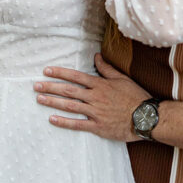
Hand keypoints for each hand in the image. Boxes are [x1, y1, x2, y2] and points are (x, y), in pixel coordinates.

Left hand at [33, 54, 150, 141]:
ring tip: (39, 99)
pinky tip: (52, 119)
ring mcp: (95, 112)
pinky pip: (78, 124)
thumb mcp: (121, 78)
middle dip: (50, 87)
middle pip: (68, 90)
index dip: (59, 73)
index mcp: (100, 84)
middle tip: (36, 86)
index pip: (75, 76)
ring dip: (53, 102)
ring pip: (70, 106)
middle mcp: (95, 97)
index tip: (46, 71)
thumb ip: (106, 68)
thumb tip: (96, 56)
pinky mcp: (98, 126)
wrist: (147, 117)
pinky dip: (64, 122)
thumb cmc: (135, 96)